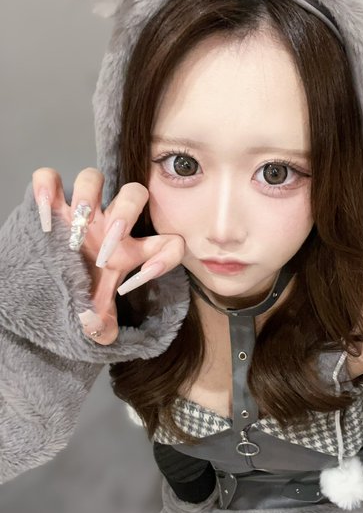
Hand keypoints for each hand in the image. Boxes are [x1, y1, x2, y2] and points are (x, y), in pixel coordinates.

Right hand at [32, 167, 184, 344]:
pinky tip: (45, 214)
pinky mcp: (50, 204)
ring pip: (93, 177)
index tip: (147, 272)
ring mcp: (81, 211)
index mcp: (131, 249)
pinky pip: (49, 178)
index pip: (168, 242)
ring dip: (88, 197)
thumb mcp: (94, 309)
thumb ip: (102, 322)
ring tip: (78, 228)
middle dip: (125, 213)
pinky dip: (45, 188)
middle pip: (134, 193)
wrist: (47, 284)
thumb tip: (104, 334)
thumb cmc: (79, 292)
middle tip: (108, 245)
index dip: (167, 254)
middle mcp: (110, 223)